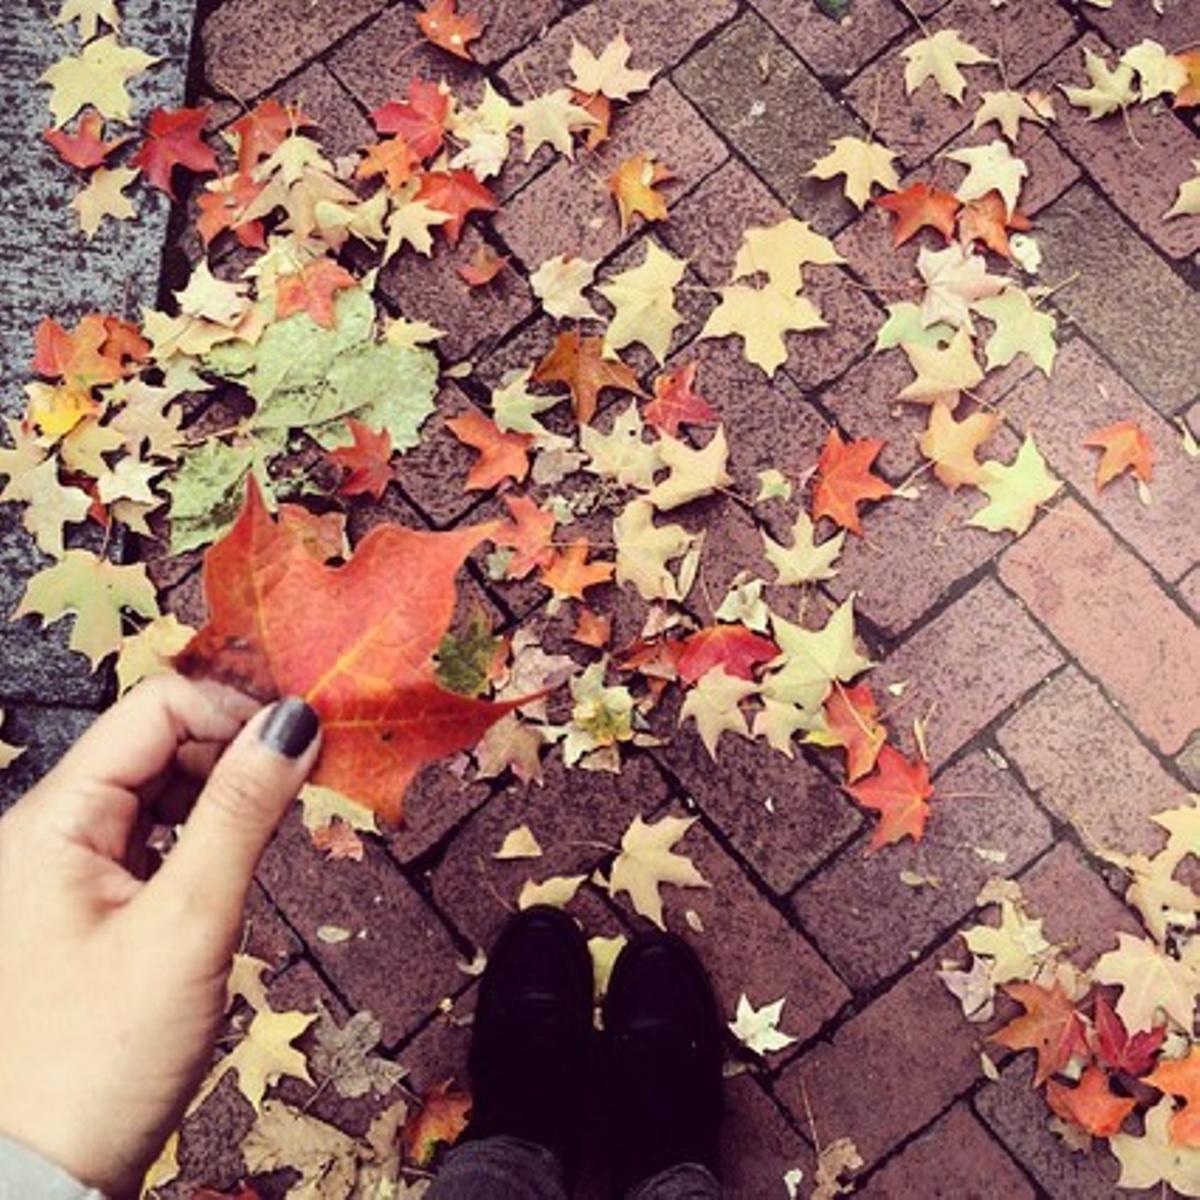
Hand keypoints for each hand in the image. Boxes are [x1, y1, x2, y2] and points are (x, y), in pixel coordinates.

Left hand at [0, 675, 319, 1197]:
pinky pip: (158, 837)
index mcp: (54, 819)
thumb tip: (292, 722)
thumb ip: (241, 812)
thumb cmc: (100, 1058)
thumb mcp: (187, 924)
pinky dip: (206, 834)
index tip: (299, 749)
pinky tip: (239, 860)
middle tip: (298, 792)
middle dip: (234, 751)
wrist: (46, 1175)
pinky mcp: (94, 905)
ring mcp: (71, 868)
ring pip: (163, 788)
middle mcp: (55, 830)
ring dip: (225, 793)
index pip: (155, 709)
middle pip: (158, 742)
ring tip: (274, 828)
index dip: (232, 714)